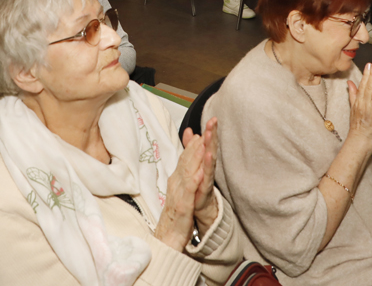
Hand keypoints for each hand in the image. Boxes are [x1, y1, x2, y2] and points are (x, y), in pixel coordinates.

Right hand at [155, 131, 205, 250]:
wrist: (168, 238)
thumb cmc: (176, 216)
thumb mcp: (180, 193)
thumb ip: (183, 177)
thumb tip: (185, 163)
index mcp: (176, 181)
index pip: (183, 160)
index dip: (191, 146)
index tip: (198, 133)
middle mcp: (175, 185)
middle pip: (184, 163)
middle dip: (194, 147)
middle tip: (202, 132)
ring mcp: (178, 195)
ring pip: (187, 173)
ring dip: (194, 158)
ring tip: (202, 145)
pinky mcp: (183, 207)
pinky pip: (189, 192)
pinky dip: (194, 181)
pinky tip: (201, 172)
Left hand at [188, 118, 219, 230]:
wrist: (199, 209)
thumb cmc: (198, 185)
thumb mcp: (192, 163)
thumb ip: (191, 147)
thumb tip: (191, 130)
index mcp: (203, 160)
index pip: (207, 143)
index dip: (209, 131)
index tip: (212, 118)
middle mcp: (207, 167)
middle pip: (210, 148)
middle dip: (212, 135)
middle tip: (214, 121)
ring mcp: (207, 177)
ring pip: (210, 159)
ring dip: (210, 146)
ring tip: (210, 134)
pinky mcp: (204, 188)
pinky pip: (206, 176)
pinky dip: (207, 166)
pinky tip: (208, 156)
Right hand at [346, 62, 371, 143]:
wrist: (359, 140)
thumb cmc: (357, 125)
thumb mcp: (353, 108)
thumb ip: (353, 94)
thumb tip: (349, 82)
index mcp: (359, 101)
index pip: (363, 85)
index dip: (367, 74)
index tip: (370, 64)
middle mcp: (364, 104)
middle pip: (369, 87)